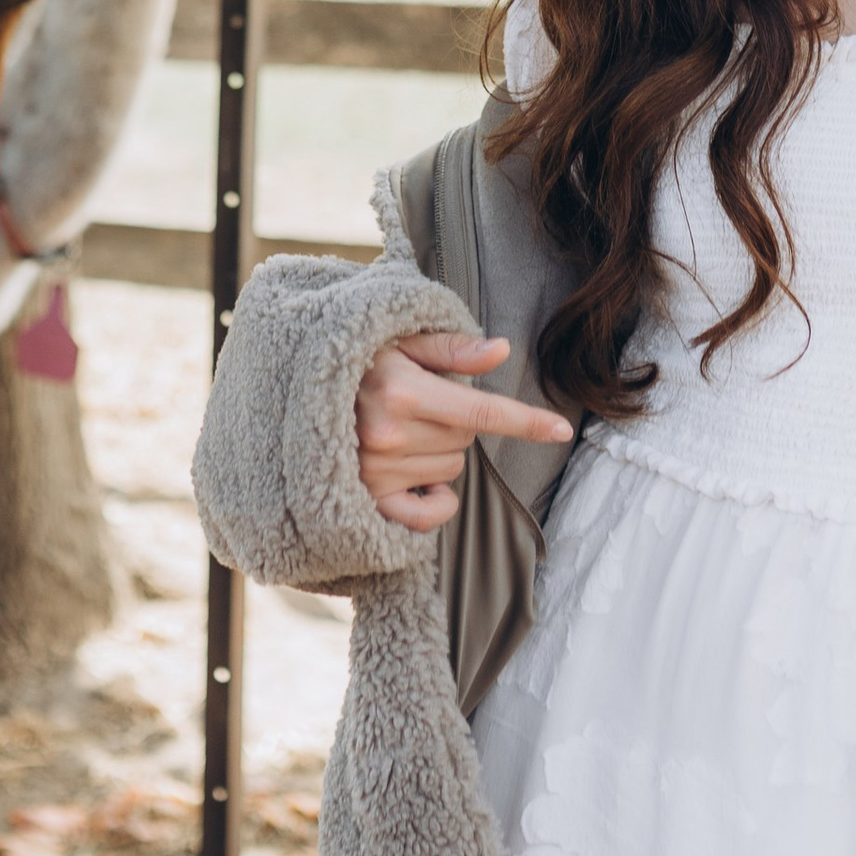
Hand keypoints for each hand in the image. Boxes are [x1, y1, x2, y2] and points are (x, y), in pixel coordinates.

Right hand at [356, 332, 573, 533]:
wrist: (292, 389)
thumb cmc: (351, 360)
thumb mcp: (397, 341)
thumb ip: (450, 349)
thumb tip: (501, 350)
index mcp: (402, 391)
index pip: (482, 412)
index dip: (527, 421)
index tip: (562, 429)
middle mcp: (388, 435)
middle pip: (466, 440)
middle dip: (455, 421)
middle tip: (420, 403)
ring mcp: (374, 473)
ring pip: (450, 471)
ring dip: (439, 453)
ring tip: (402, 430)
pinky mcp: (365, 500)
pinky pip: (426, 514)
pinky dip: (435, 501)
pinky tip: (421, 481)